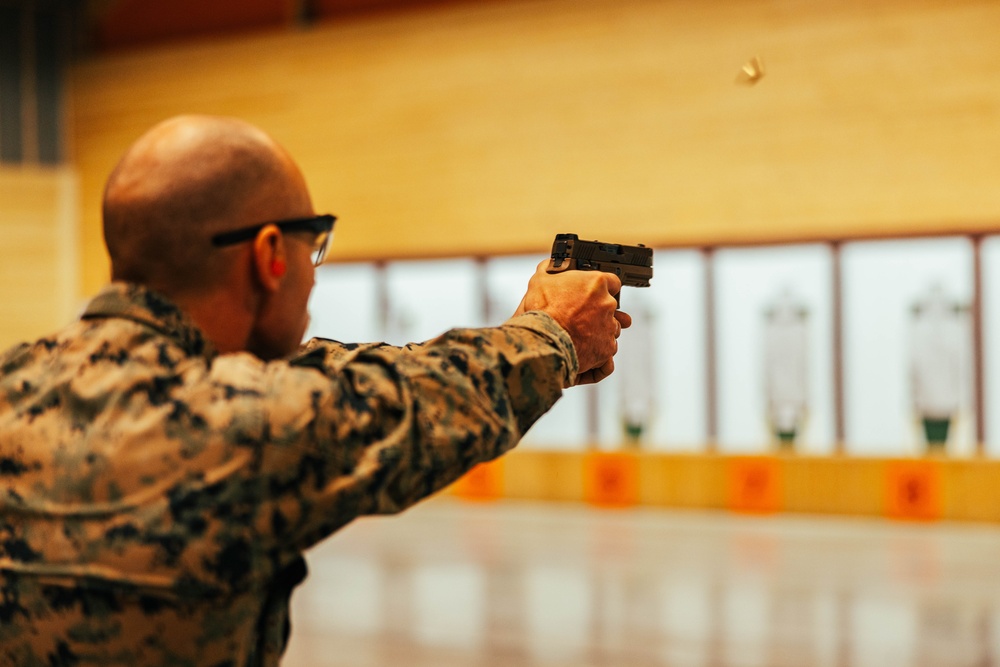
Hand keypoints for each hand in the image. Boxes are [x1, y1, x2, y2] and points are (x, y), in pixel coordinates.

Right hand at [513, 260, 631, 385]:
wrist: (542, 340)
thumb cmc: (541, 311)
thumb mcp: (540, 280)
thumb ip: (549, 269)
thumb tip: (550, 265)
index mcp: (595, 283)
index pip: (612, 281)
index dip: (604, 287)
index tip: (596, 293)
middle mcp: (607, 303)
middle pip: (611, 306)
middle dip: (599, 311)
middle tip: (583, 316)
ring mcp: (609, 326)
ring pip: (611, 327)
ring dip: (600, 330)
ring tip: (582, 333)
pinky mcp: (606, 347)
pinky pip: (608, 347)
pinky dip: (599, 348)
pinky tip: (585, 347)